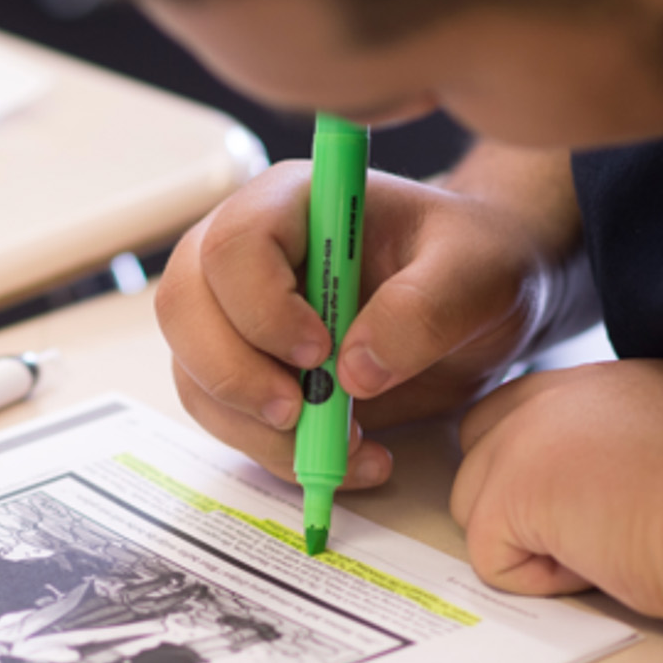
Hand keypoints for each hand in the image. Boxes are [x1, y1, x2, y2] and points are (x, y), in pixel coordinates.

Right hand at [156, 146, 579, 489]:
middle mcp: (248, 254)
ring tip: (347, 449)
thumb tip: (353, 371)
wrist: (478, 303)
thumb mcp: (479, 272)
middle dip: (232, 375)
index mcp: (296, 203)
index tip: (320, 352)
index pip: (233, 245)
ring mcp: (237, 314)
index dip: (261, 306)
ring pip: (194, 373)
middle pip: (183, 307)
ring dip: (255, 428)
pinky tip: (352, 459)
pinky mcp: (248, 370)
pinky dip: (276, 453)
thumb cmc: (474, 262)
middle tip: (299, 414)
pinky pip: (226, 419)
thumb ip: (426, 309)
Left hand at [452, 359, 662, 662]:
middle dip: (514, 503)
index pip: (522, 414)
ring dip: (535, 543)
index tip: (588, 505)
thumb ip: (637, 443)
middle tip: (596, 534)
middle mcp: (557, 393)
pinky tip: (604, 564)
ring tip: (615, 545)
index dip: (539, 470)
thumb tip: (630, 482)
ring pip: (476, 507)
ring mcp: (522, 438)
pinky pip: (490, 558)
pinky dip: (543, 581)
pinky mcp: (509, 493)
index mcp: (606, 381)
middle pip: (479, 452)